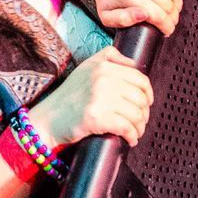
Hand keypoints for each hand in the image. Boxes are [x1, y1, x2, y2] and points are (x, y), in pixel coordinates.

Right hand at [34, 43, 154, 154]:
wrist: (48, 118)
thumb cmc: (69, 96)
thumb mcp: (86, 67)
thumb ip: (109, 57)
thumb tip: (134, 64)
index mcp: (103, 66)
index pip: (139, 78)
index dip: (148, 93)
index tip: (147, 102)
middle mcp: (103, 79)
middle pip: (140, 97)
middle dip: (144, 113)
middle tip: (140, 120)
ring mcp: (100, 98)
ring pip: (136, 114)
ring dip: (140, 127)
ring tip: (136, 132)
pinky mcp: (97, 118)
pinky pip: (126, 128)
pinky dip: (132, 136)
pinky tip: (130, 139)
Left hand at [79, 0, 181, 37]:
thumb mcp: (106, 15)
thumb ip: (122, 20)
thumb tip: (143, 15)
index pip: (158, 15)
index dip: (167, 26)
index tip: (168, 30)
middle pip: (167, 4)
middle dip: (172, 17)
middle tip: (171, 22)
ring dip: (176, 4)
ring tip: (173, 11)